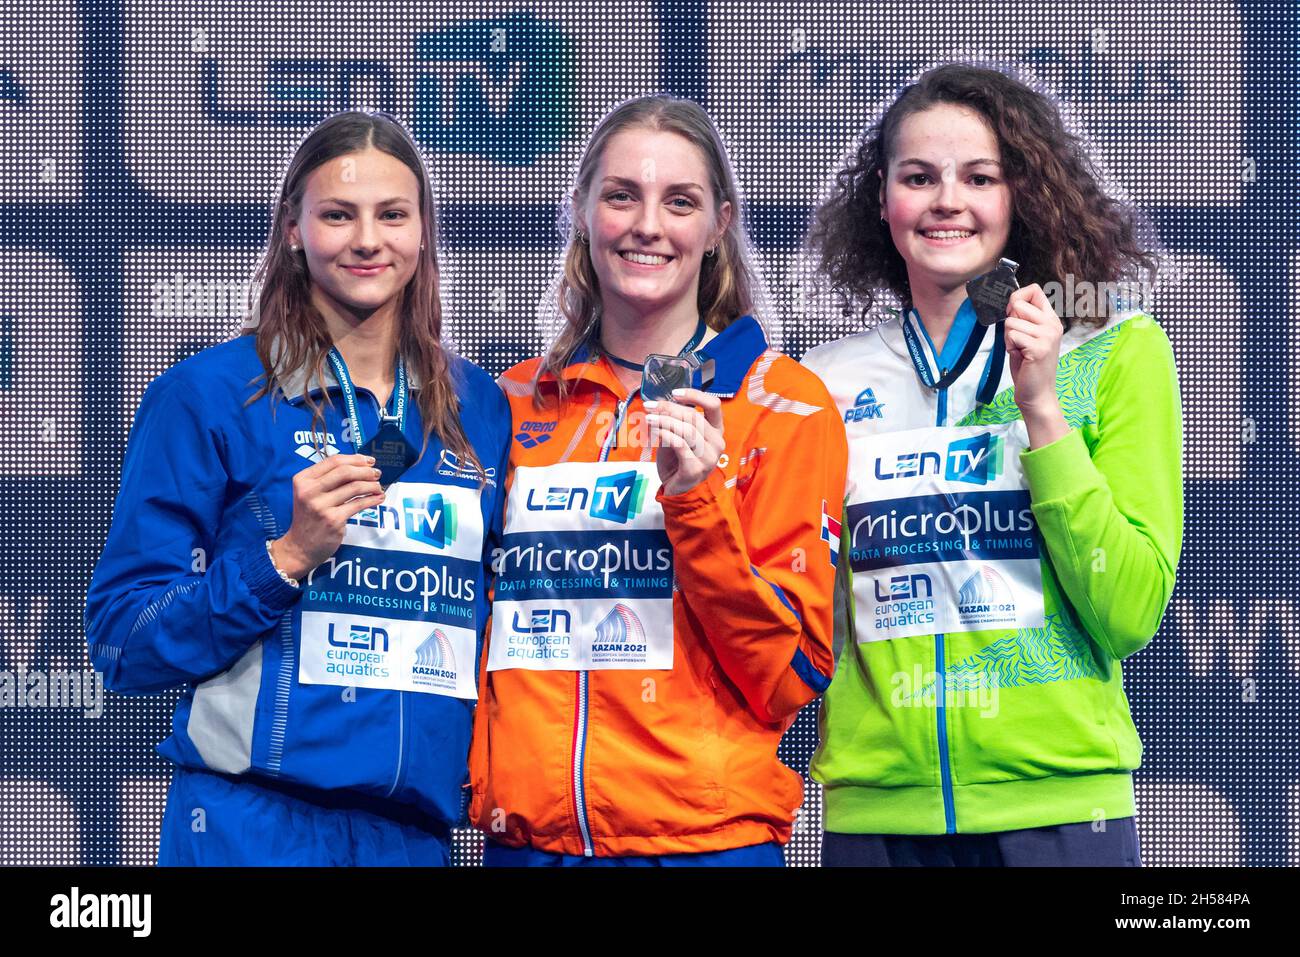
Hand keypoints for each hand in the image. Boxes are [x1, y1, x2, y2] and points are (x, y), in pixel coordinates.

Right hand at [271, 453, 384, 578]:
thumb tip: (359, 465)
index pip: (333, 461)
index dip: (355, 459)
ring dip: (371, 485)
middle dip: (365, 470)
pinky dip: (372, 499)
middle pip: (345, 471)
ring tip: (378, 486)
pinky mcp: (333, 520)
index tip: (369, 461)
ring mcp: (321, 506)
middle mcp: (309, 491)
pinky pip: (358, 505)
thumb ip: (328, 479)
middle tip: (377, 473)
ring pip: (354, 487)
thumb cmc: (309, 517)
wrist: (300, 546)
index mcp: (303, 480)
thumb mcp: (310, 494)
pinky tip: (379, 498)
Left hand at [644, 387, 724, 495]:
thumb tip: (657, 403)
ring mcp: (709, 457)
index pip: (713, 405)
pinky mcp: (695, 469)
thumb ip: (674, 420)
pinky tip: (655, 431)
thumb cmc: (678, 460)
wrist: (677, 490)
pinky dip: (666, 435)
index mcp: (716, 430)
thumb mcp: (677, 435)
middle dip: (668, 408)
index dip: (695, 395)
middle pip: (693, 416)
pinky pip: (680, 445)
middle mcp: (717, 442)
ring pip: (686, 430)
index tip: (674, 393)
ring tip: (649, 418)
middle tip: (650, 406)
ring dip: (664, 421)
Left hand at [1005, 283, 1063, 414]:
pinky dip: (1010, 347)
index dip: (1017, 297)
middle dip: (1009, 321)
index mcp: (1051, 319)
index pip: (1034, 290)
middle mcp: (1052, 324)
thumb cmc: (1028, 365)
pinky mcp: (1038, 347)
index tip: (1013, 313)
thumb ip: (1023, 319)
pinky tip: (1020, 356)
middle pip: (1018, 303)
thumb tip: (1011, 302)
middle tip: (1017, 339)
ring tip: (1020, 350)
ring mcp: (1047, 335)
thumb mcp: (1027, 336)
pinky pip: (1012, 335)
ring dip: (1009, 338)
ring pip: (1011, 322)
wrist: (1037, 393)